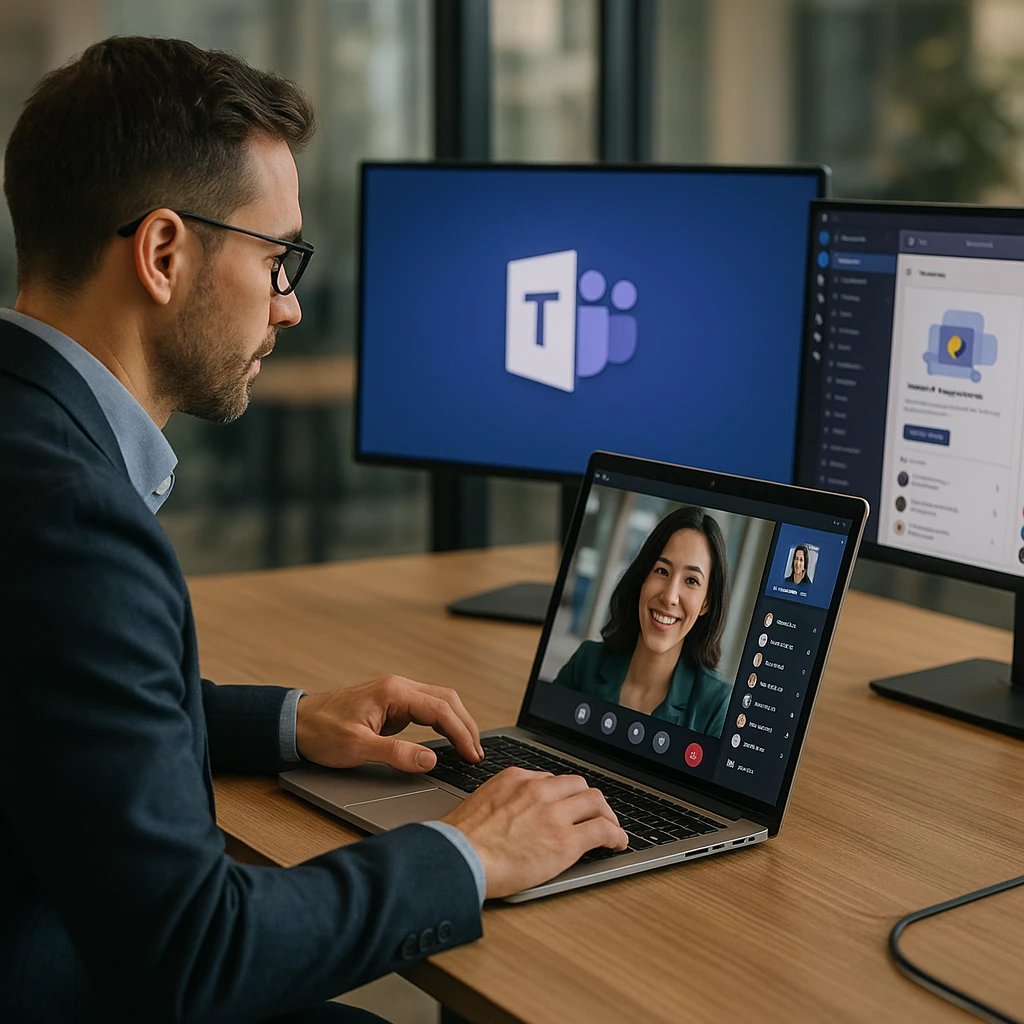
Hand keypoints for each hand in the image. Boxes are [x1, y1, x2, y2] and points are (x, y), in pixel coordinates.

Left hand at [295, 675, 482, 771]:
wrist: (296, 724)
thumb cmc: (321, 732)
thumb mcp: (358, 748)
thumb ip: (397, 753)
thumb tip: (430, 759)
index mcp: (393, 692)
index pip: (441, 709)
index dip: (461, 733)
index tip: (473, 755)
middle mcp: (399, 687)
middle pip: (447, 699)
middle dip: (466, 726)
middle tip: (477, 754)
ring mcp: (396, 694)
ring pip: (440, 701)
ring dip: (457, 722)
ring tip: (469, 748)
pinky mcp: (393, 705)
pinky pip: (427, 709)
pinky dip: (443, 723)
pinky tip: (449, 739)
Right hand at [442, 767, 628, 898]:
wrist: (458, 858)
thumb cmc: (460, 840)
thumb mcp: (481, 803)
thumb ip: (503, 801)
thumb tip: (511, 814)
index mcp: (516, 779)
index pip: (552, 779)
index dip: (564, 796)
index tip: (568, 806)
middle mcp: (538, 790)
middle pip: (578, 785)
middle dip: (589, 800)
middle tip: (594, 814)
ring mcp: (553, 814)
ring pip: (595, 802)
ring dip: (607, 815)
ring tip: (611, 828)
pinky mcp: (565, 841)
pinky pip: (602, 830)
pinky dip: (616, 835)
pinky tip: (617, 842)